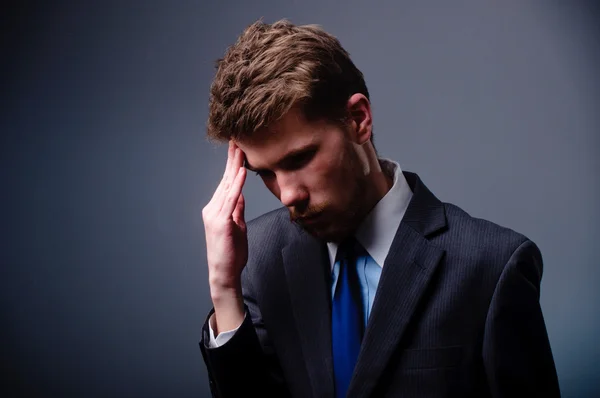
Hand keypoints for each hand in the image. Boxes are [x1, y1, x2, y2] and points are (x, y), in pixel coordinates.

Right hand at [202, 141, 246, 332]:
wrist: (224, 273)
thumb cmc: (232, 253)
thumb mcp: (238, 226)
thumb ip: (238, 210)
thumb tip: (241, 194)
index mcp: (218, 208)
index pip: (227, 182)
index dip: (233, 165)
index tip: (239, 149)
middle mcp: (213, 208)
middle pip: (225, 179)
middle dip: (232, 159)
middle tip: (238, 139)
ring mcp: (215, 214)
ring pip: (227, 185)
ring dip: (235, 166)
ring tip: (241, 149)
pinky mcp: (221, 222)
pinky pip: (231, 199)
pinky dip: (237, 184)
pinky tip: (242, 172)